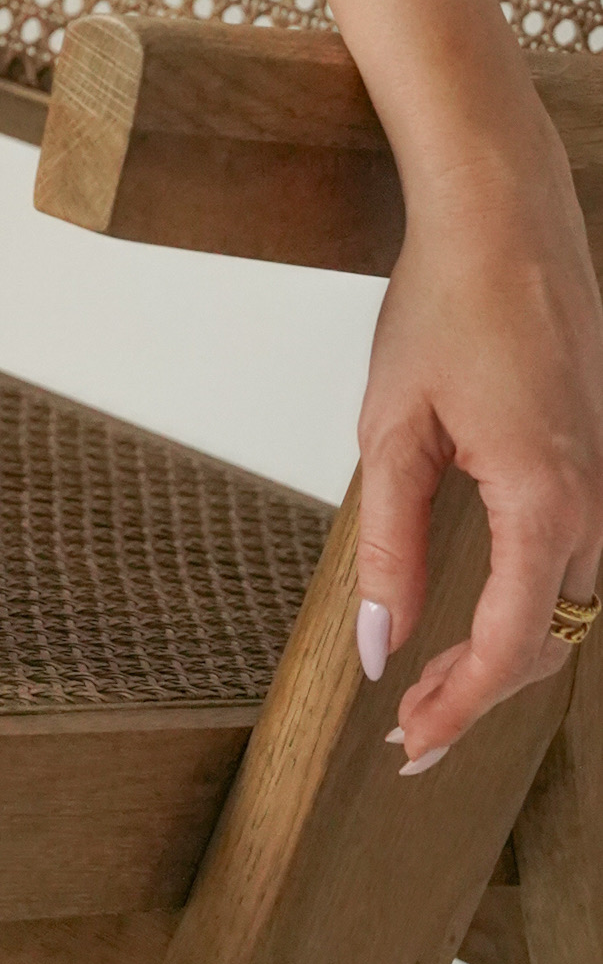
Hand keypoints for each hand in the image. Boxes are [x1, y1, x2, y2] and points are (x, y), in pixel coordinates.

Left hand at [263, 0, 602, 771]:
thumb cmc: (444, 306)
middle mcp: (594, 503)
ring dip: (508, 654)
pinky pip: (573, 559)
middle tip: (412, 740)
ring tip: (436, 689)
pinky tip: (479, 616)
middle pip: (548, 641)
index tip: (409, 746)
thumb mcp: (393, 429)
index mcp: (547, 503)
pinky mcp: (594, 457)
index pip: (514, 646)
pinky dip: (528, 602)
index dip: (461, 708)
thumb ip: (392, 544)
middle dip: (481, 697)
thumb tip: (382, 645)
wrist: (505, 217)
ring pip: (567, 605)